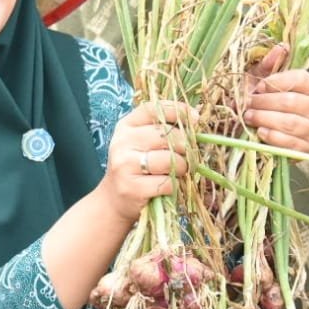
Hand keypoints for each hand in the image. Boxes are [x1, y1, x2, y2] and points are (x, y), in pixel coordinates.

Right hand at [101, 102, 190, 223]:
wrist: (114, 199)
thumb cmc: (136, 167)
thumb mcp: (142, 142)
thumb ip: (163, 128)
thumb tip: (195, 116)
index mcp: (126, 126)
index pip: (153, 109)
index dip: (177, 110)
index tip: (194, 119)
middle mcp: (122, 142)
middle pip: (168, 135)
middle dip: (185, 147)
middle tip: (184, 157)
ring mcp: (125, 165)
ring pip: (170, 159)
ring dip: (182, 168)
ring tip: (176, 172)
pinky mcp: (132, 187)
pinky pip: (168, 183)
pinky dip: (174, 186)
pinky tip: (166, 186)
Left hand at [242, 45, 308, 151]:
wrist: (262, 133)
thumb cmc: (262, 103)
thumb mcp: (260, 82)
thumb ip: (268, 65)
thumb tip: (281, 47)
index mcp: (308, 87)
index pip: (299, 79)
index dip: (277, 82)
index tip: (258, 86)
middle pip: (291, 102)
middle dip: (265, 103)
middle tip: (247, 104)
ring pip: (290, 122)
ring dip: (265, 119)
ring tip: (249, 117)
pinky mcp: (305, 148)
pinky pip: (290, 143)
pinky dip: (273, 137)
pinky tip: (260, 132)